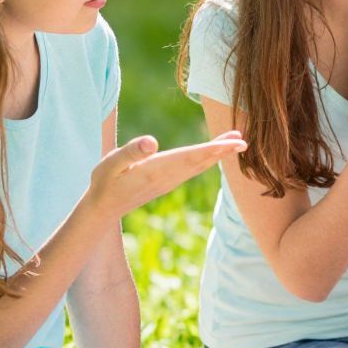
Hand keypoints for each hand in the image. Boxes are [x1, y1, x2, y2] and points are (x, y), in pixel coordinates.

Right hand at [88, 131, 246, 218]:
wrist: (103, 208)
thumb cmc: (104, 182)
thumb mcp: (111, 164)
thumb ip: (130, 152)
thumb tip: (151, 142)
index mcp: (157, 170)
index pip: (191, 157)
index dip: (213, 149)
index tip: (233, 143)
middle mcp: (169, 177)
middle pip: (201, 161)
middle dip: (223, 151)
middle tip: (243, 140)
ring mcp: (170, 181)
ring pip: (200, 166)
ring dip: (218, 154)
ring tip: (236, 142)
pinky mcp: (168, 181)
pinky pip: (193, 169)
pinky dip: (207, 160)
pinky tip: (214, 154)